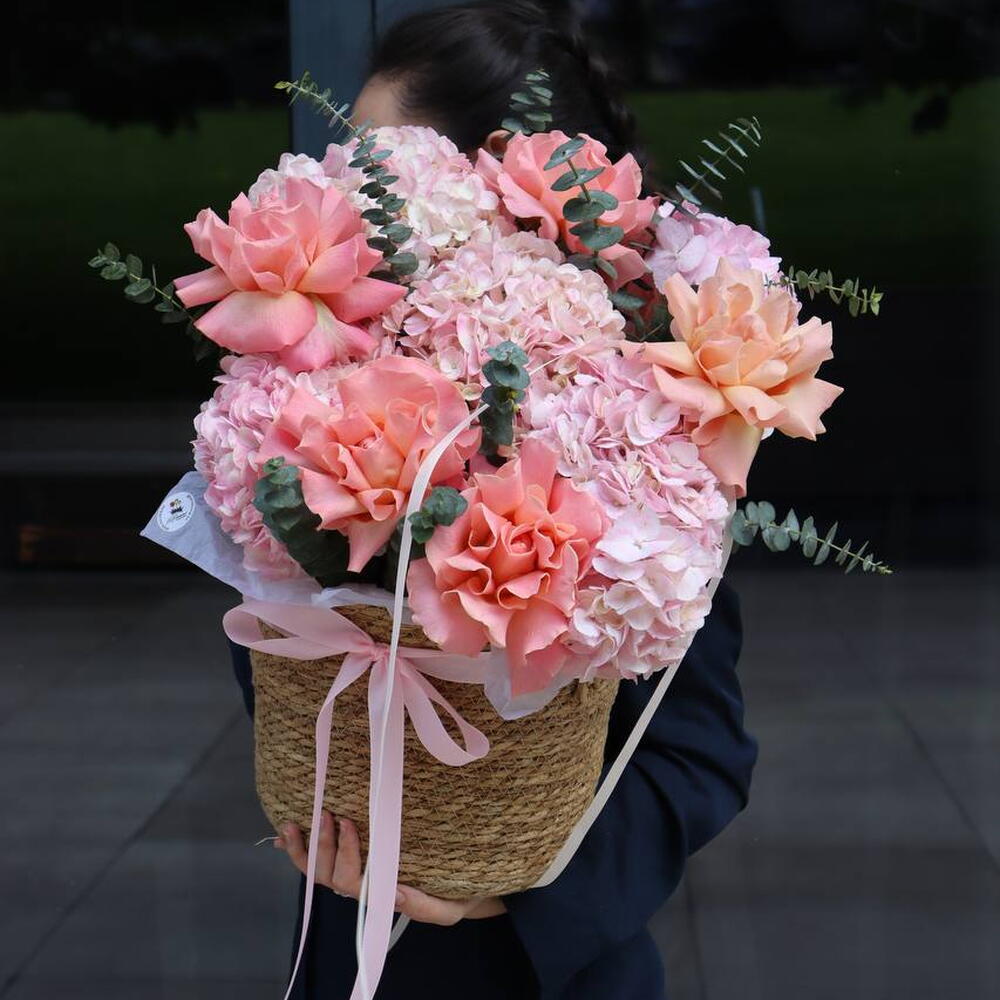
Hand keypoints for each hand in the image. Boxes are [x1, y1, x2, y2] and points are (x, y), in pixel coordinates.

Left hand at [275, 810, 505, 925]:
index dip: (346, 853)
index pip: (353, 881)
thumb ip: (422, 905)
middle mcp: (363, 887)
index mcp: (382, 896)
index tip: (349, 822)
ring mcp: (355, 875)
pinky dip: (300, 850)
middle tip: (330, 814)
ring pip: (319, 871)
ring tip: (295, 824)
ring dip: (306, 848)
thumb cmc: (455, 895)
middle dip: (325, 845)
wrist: (462, 890)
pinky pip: (318, 863)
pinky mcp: (353, 861)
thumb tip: (393, 893)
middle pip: (330, 876)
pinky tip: (286, 835)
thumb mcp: (447, 907)